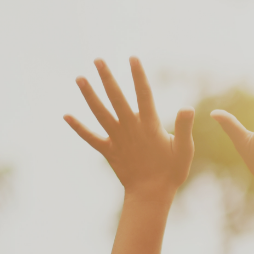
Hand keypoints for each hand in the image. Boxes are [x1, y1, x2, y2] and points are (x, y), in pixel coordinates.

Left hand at [66, 57, 193, 196]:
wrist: (151, 195)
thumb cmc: (172, 172)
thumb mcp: (184, 150)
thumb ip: (184, 127)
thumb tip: (187, 107)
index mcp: (149, 125)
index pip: (143, 95)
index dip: (138, 76)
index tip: (132, 58)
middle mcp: (130, 128)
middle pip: (116, 98)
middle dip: (107, 78)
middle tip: (97, 60)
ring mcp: (117, 139)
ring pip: (99, 113)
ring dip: (89, 95)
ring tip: (79, 78)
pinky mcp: (108, 150)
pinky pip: (90, 137)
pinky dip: (78, 127)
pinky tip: (65, 115)